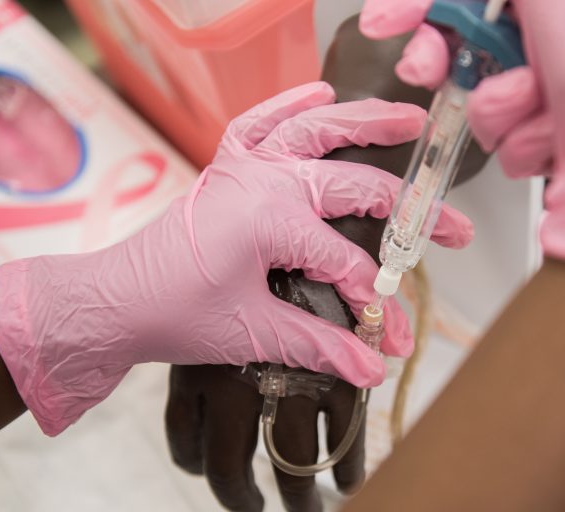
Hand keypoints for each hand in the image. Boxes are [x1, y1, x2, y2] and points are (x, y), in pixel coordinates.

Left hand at [0, 81, 471, 435]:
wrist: (109, 302)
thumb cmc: (171, 314)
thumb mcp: (253, 334)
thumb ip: (321, 347)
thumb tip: (374, 367)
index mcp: (271, 218)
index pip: (348, 264)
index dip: (378, 306)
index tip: (394, 339)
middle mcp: (262, 179)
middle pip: (355, 188)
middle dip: (411, 213)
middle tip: (456, 228)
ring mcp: (242, 167)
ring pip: (316, 131)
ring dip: (366, 123)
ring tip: (411, 117)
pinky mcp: (224, 169)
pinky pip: (260, 123)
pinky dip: (290, 104)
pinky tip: (320, 92)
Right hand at [360, 0, 564, 275]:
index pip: (483, 1)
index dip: (430, 6)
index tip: (387, 20)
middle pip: (477, 44)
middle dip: (452, 62)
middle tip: (430, 69)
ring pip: (490, 97)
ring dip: (501, 109)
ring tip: (539, 111)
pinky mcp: (560, 141)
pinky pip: (511, 138)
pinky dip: (523, 143)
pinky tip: (554, 141)